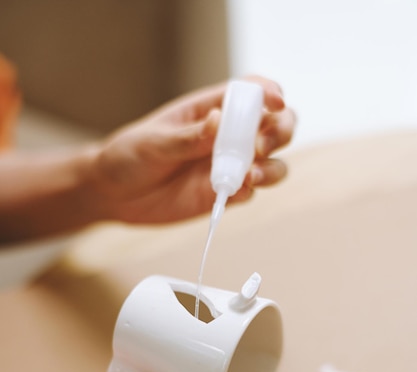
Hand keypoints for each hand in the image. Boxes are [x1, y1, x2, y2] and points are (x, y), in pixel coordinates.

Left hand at [86, 75, 294, 224]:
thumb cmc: (129, 156)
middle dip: (279, 132)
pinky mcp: (222, 194)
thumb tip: (218, 120)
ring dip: (272, 168)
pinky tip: (235, 191)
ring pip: (272, 163)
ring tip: (251, 176)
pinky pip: (249, 191)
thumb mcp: (154, 142)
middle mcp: (226, 136)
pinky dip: (250, 190)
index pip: (250, 92)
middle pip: (275, 126)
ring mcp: (227, 166)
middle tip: (259, 147)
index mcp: (210, 109)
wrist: (113, 196)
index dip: (269, 93)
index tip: (275, 102)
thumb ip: (188, 136)